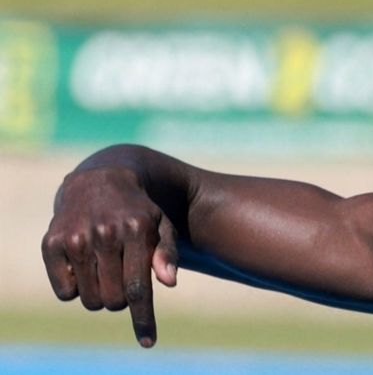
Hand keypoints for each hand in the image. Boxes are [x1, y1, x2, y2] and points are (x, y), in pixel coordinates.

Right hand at [41, 165, 179, 347]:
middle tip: (124, 278)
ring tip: (106, 270)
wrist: (100, 181)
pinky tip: (84, 266)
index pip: (138, 289)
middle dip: (122, 299)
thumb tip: (169, 282)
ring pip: (89, 299)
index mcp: (137, 229)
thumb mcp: (162, 226)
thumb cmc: (139, 212)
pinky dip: (76, 288)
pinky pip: (65, 291)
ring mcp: (76, 237)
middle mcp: (105, 232)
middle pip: (114, 299)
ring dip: (100, 295)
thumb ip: (167, 253)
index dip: (143, 319)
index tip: (148, 341)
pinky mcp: (52, 242)